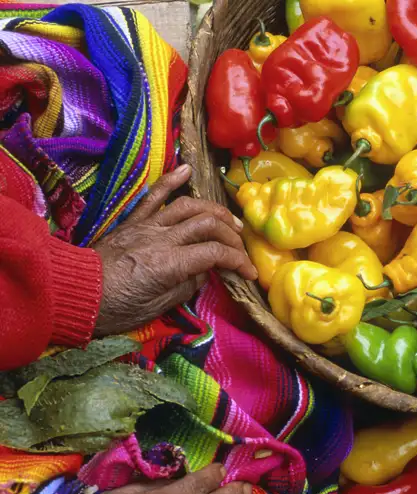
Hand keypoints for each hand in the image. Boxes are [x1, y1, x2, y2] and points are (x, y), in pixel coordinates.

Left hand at [92, 165, 257, 335]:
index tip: (249, 273)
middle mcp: (163, 238)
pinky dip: (171, 181)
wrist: (74, 293)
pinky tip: (187, 170)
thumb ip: (186, 287)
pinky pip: (154, 196)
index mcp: (171, 264)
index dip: (239, 261)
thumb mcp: (157, 308)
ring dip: (214, 211)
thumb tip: (204, 273)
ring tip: (229, 221)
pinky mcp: (133, 222)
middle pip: (208, 225)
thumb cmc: (115, 308)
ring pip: (189, 207)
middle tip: (242, 248)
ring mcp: (148, 226)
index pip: (217, 254)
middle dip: (232, 235)